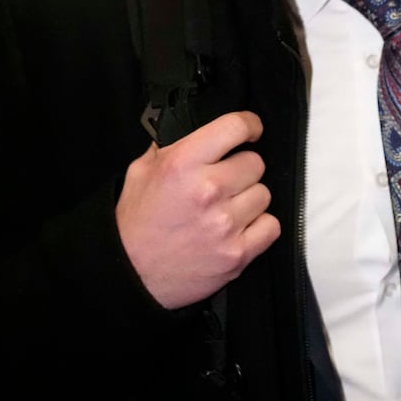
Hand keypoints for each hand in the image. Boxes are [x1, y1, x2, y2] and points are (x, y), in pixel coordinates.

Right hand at [116, 110, 280, 308]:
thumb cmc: (134, 223)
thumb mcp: (141, 171)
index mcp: (184, 163)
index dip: (249, 125)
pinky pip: (271, 226)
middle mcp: (208, 190)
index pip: (236, 127)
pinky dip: (259, 227)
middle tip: (224, 182)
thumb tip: (191, 129)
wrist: (128, 274)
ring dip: (249, 200)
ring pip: (264, 194)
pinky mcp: (237, 254)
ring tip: (226, 209)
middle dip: (241, 170)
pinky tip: (239, 228)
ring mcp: (225, 224)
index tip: (251, 131)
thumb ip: (170, 147)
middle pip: (256, 164)